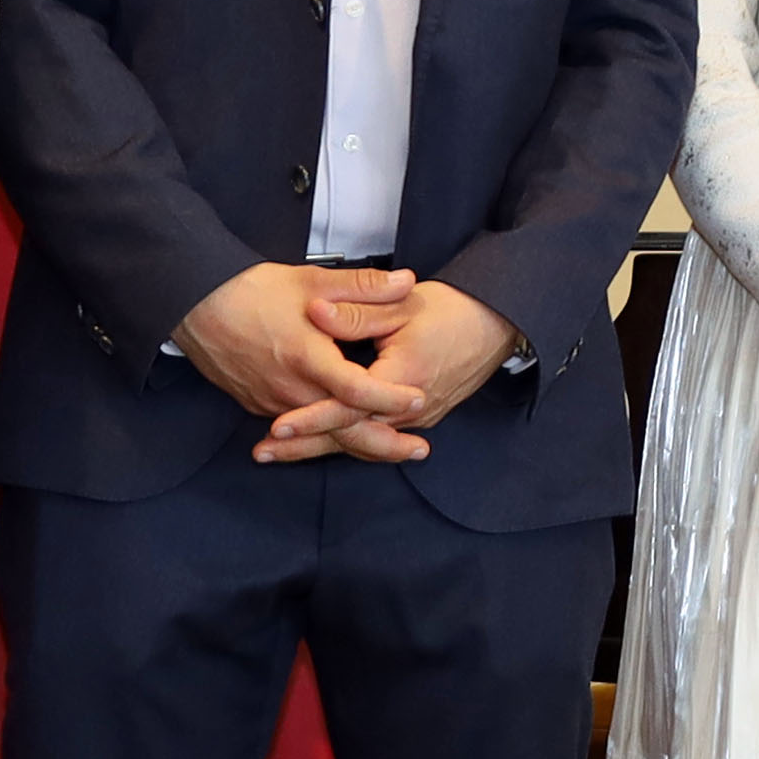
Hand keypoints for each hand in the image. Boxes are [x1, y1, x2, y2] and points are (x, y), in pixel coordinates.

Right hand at [180, 260, 420, 426]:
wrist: (194, 305)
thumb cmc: (249, 292)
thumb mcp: (311, 281)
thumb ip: (362, 287)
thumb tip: (406, 281)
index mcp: (306, 358)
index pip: (357, 392)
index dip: (391, 398)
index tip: (419, 398)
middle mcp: (289, 389)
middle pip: (343, 431)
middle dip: (385, 444)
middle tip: (419, 449)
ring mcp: (272, 402)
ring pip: (321, 434)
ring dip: (358, 442)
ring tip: (394, 447)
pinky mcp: (259, 405)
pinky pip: (299, 428)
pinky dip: (326, 434)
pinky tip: (349, 434)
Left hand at [264, 281, 518, 462]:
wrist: (496, 325)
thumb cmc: (452, 311)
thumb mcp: (401, 305)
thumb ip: (355, 310)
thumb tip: (316, 312)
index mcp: (402, 380)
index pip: (348, 409)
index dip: (310, 419)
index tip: (277, 428)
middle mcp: (410, 409)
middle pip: (349, 437)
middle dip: (304, 448)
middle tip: (262, 453)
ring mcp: (416, 418)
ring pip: (361, 442)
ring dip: (320, 448)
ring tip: (280, 453)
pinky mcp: (418, 418)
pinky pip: (376, 436)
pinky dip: (345, 442)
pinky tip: (318, 444)